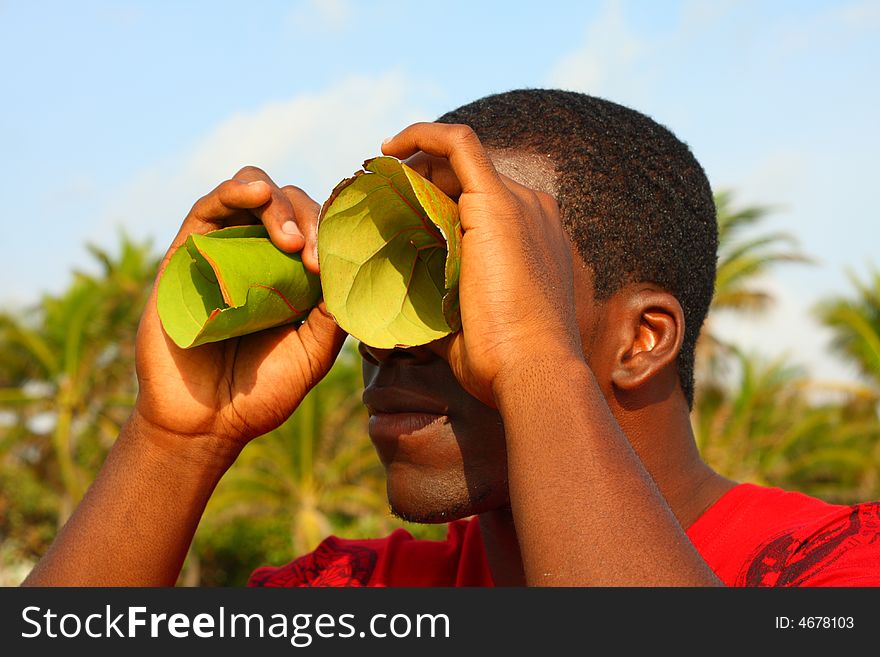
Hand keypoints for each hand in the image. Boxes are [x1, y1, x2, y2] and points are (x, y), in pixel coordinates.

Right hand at [134, 167, 345, 456]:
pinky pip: (210, 206)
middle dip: (309, 220)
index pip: (320, 228)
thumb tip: (353, 266)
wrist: (206, 420)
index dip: (333, 232)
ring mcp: (224, 249)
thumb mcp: (314, 351)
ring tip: (289, 238)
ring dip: (277, 203)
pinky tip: (256, 191)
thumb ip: (332, 310)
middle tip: (310, 257)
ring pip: (254, 192)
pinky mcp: (187, 251)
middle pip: (292, 204)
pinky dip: (234, 190)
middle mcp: (262, 254)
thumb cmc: (263, 389)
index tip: (333, 266)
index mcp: (296, 274)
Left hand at [382, 124, 583, 405]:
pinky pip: (457, 144)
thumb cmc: (503, 362)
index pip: (477, 203)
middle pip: (464, 179)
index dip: (434, 201)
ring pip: (457, 162)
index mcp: (530, 239)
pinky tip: (387, 148)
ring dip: (413, 166)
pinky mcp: (496, 201)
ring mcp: (519, 203)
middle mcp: (531, 212)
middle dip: (418, 182)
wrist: (532, 372)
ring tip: (373, 179)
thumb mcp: (467, 327)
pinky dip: (423, 135)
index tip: (396, 215)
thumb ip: (440, 310)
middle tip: (375, 198)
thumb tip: (402, 314)